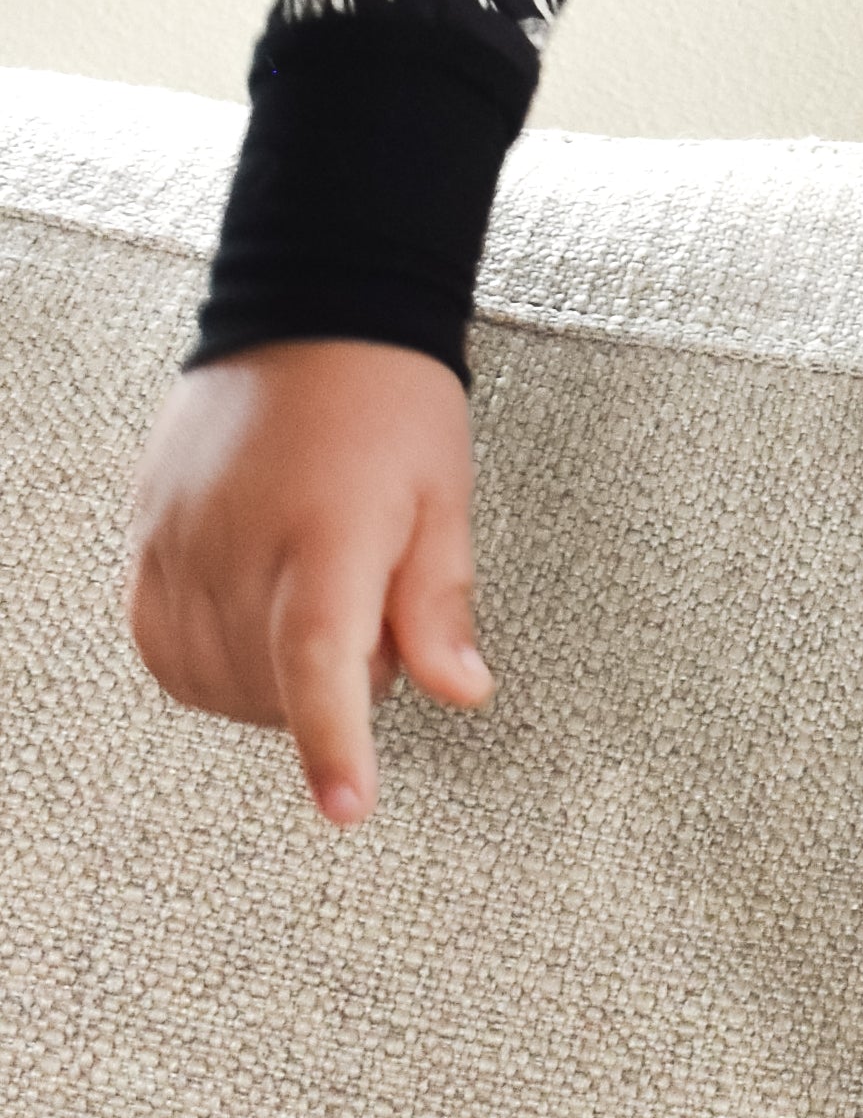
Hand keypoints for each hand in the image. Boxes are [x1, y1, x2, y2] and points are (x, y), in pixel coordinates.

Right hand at [122, 338, 493, 827]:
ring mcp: (179, 539)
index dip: (333, 742)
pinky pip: (157, 642)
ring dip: (268, 686)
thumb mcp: (445, 494)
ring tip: (318, 613)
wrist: (313, 311)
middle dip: (335, 689)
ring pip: (208, 678)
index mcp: (328, 530)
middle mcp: (239, 540)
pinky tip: (251, 633)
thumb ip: (442, 602)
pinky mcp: (145, 534)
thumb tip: (463, 692)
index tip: (349, 806)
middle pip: (270, 685)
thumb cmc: (393, 398)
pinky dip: (204, 665)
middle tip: (380, 626)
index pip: (319, 662)